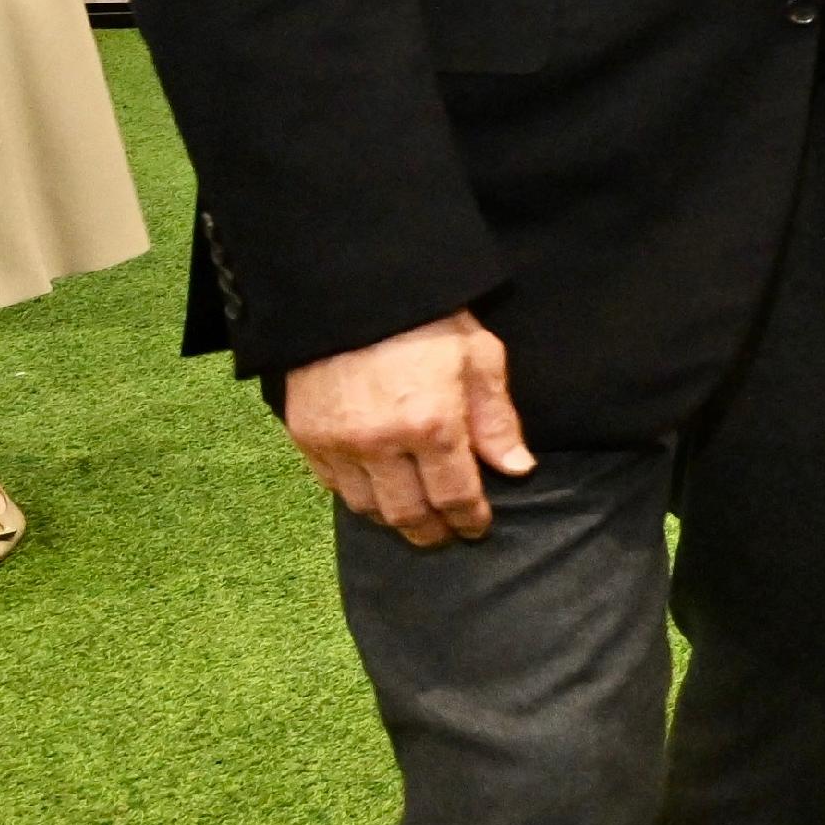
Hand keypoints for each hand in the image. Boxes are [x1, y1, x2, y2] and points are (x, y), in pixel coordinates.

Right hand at [285, 310, 530, 547]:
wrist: (352, 289)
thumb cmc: (427, 318)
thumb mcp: (479, 357)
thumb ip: (497, 419)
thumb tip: (518, 469)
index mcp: (431, 424)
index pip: (455, 496)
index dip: (470, 519)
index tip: (479, 527)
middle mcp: (380, 443)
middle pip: (409, 514)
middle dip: (432, 532)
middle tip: (447, 535)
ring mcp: (338, 443)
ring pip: (368, 508)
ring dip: (394, 520)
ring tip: (416, 519)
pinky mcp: (306, 436)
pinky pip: (333, 487)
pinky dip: (358, 497)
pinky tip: (378, 492)